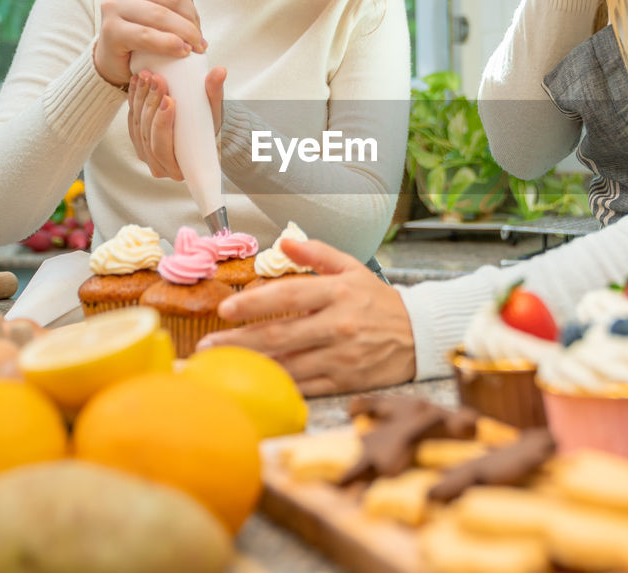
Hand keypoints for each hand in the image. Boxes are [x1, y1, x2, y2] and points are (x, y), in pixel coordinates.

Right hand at [92, 0, 205, 87]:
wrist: (115, 58)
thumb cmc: (139, 29)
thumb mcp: (160, 6)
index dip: (192, 5)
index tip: (197, 24)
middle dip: (192, 20)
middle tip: (200, 40)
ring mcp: (112, 5)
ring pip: (161, 15)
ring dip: (185, 34)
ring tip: (195, 47)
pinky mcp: (110, 30)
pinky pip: (147, 35)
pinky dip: (168, 44)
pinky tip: (182, 51)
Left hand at [127, 66, 225, 179]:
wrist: (201, 133)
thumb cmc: (211, 129)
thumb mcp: (215, 113)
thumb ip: (215, 93)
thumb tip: (220, 71)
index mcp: (178, 169)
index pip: (163, 147)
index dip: (163, 123)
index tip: (169, 99)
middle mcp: (159, 166)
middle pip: (147, 134)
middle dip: (150, 104)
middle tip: (157, 80)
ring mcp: (145, 154)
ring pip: (137, 126)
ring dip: (140, 98)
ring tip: (147, 76)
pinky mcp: (138, 140)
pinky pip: (131, 120)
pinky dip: (133, 99)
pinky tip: (137, 81)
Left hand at [198, 238, 415, 395]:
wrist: (420, 336)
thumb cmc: (380, 302)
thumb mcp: (354, 269)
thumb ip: (317, 253)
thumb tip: (283, 241)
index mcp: (338, 292)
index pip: (289, 295)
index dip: (254, 303)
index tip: (225, 309)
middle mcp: (338, 324)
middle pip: (280, 335)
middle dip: (239, 342)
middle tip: (207, 345)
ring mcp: (341, 356)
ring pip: (288, 364)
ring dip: (251, 367)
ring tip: (220, 366)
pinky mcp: (345, 382)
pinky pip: (304, 386)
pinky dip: (278, 386)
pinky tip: (254, 385)